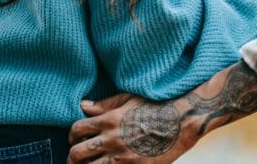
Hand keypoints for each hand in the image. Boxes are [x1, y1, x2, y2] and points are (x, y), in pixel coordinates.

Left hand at [67, 93, 195, 163]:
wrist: (183, 120)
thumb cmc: (158, 106)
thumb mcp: (131, 99)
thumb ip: (105, 104)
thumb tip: (83, 105)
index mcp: (108, 120)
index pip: (76, 130)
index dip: (72, 135)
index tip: (76, 139)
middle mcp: (110, 140)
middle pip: (76, 153)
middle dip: (73, 156)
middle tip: (78, 158)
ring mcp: (121, 157)